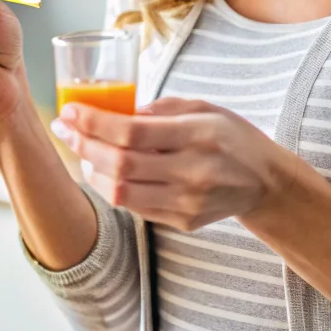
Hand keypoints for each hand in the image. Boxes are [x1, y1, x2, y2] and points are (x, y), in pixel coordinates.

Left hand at [54, 98, 301, 231]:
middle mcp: (193, 173)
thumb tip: (118, 112)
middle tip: (64, 129)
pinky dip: (110, 188)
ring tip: (81, 151)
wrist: (266, 182)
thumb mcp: (205, 108)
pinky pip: (134, 207)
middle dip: (83, 145)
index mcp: (198, 136)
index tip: (70, 112)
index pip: (132, 132)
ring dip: (92, 170)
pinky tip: (103, 171)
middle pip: (120, 164)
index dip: (94, 123)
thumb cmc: (232, 137)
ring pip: (120, 192)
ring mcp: (187, 202)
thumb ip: (162, 109)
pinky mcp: (183, 222)